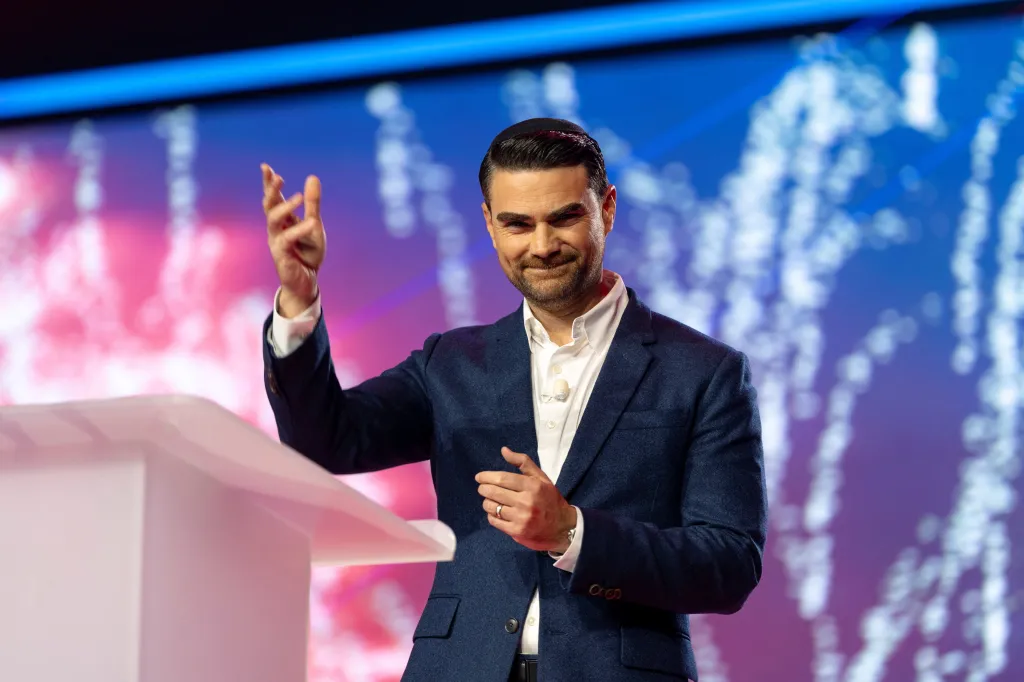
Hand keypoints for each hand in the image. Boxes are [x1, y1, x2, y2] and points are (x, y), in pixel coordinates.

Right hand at [262, 163, 325, 317]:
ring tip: (299, 196)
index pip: (273, 198)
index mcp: (283, 220)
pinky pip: (287, 240)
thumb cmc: (308, 253)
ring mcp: (276, 241)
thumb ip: (312, 204)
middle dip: (271, 191)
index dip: (268, 183)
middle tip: (278, 177)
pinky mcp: (281, 255)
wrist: (307, 281)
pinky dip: (299, 230)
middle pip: (269, 206)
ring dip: (285, 207)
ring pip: (273, 220)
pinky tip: (311, 224)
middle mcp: (276, 229)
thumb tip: (312, 177)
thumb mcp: (314, 225)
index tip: (265, 167)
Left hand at [476, 447, 577, 552]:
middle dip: (483, 488)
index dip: (487, 477)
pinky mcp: (516, 531)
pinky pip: (494, 520)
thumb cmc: (549, 499)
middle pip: (494, 492)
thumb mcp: (541, 478)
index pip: (503, 479)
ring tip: (491, 500)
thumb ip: (523, 462)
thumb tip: (504, 450)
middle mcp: (526, 502)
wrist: (562, 527)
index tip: (479, 477)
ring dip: (487, 502)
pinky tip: (497, 512)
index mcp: (532, 486)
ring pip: (492, 507)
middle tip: (482, 488)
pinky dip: (491, 515)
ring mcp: (521, 518)